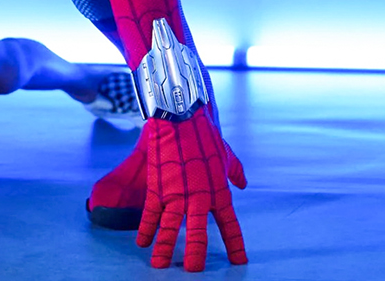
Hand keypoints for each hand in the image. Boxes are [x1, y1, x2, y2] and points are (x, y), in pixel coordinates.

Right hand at [137, 109, 248, 270]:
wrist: (181, 119)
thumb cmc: (206, 136)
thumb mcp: (226, 155)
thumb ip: (236, 172)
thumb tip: (243, 183)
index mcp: (219, 192)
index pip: (230, 225)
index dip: (235, 245)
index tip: (239, 262)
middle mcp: (199, 199)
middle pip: (198, 235)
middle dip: (196, 256)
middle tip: (193, 272)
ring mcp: (176, 195)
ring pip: (170, 229)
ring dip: (165, 249)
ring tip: (160, 266)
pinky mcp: (157, 188)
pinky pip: (150, 215)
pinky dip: (146, 229)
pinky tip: (142, 243)